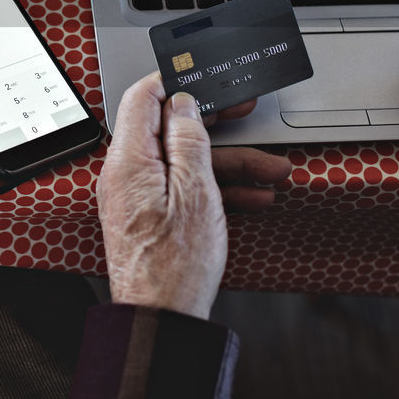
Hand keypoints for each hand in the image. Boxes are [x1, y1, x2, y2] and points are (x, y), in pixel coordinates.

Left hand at [97, 72, 290, 319]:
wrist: (162, 321)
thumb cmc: (175, 266)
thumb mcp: (195, 192)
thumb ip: (188, 141)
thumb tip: (183, 105)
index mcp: (129, 160)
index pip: (143, 98)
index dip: (175, 82)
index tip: (205, 77)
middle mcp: (126, 174)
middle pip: (169, 130)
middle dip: (214, 124)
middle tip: (245, 112)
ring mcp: (138, 196)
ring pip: (184, 163)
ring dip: (229, 163)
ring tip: (272, 170)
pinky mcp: (150, 216)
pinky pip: (182, 189)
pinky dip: (216, 189)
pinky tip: (252, 196)